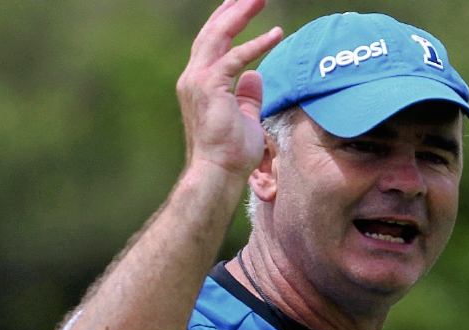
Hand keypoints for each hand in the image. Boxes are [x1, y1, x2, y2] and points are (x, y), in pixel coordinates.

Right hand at [176, 0, 281, 177]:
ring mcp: (198, 81)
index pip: (211, 43)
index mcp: (198, 82)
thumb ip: (248, 95)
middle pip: (213, 32)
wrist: (216, 173)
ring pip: (219, 36)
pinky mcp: (210, 88)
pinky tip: (276, 35)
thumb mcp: (244, 117)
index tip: (239, 4)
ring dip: (240, 14)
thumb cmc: (229, 153)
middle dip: (233, 8)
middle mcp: (193, 77)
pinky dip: (256, 45)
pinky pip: (235, 58)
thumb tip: (256, 76)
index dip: (225, 21)